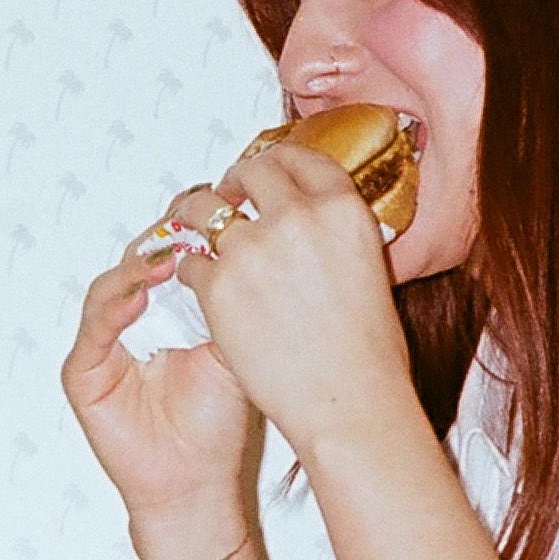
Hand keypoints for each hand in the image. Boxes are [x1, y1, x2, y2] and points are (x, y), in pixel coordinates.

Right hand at [61, 206, 256, 524]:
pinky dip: (115, 307)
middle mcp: (130, 320)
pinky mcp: (83, 373)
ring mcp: (102, 344)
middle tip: (193, 221)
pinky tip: (139, 296)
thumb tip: (259, 247)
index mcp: (166, 311)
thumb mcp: (236, 350)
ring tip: (169, 256)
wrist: (197, 484)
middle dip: (165, 239)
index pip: (170, 256)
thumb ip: (238, 304)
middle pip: (138, 262)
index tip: (220, 210)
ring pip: (112, 286)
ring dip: (140, 267)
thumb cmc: (217, 424)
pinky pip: (94, 329)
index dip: (192, 231)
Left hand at [178, 138, 414, 467]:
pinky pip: (191, 262)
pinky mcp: (218, 284)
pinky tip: (206, 290)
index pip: (302, 158)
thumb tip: (312, 225)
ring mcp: (252, 249)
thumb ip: (335, 235)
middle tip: (228, 197)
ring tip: (199, 232)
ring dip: (198, 216)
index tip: (265, 171)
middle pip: (251, 171)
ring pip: (204, 208)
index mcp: (342, 209)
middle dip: (235, 181)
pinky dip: (194, 272)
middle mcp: (297, 217)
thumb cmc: (367, 354)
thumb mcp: (368, 270)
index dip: (278, 161)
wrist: (348, 401)